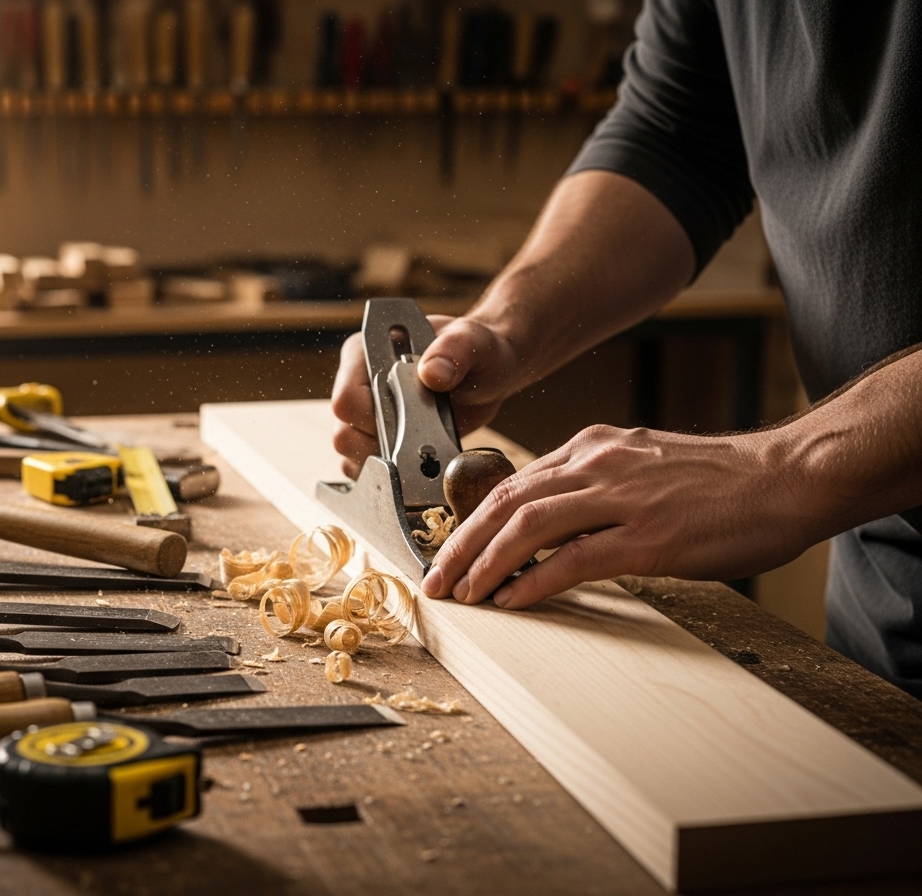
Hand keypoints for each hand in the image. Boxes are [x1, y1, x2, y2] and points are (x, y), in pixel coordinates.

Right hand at [331, 315, 517, 478]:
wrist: (489, 372)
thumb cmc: (478, 350)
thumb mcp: (473, 342)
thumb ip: (453, 351)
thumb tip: (431, 373)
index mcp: (366, 354)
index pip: (346, 399)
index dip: (374, 421)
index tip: (412, 422)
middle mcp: (357, 385)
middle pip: (345, 435)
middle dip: (385, 447)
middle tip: (427, 441)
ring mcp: (365, 416)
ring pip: (353, 456)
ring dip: (390, 464)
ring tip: (428, 451)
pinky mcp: (378, 440)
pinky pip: (368, 470)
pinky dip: (393, 477)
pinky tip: (422, 466)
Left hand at [421, 424, 814, 607]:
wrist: (786, 477)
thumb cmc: (719, 482)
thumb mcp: (641, 467)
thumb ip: (593, 488)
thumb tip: (548, 527)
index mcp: (592, 447)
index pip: (513, 483)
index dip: (471, 520)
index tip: (449, 551)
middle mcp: (598, 463)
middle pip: (505, 501)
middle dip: (460, 544)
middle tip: (436, 579)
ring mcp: (622, 497)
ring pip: (528, 526)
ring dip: (485, 563)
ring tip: (462, 594)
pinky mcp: (649, 535)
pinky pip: (574, 559)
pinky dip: (535, 581)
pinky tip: (512, 601)